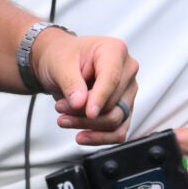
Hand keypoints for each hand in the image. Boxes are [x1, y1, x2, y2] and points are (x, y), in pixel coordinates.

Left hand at [32, 29, 138, 144]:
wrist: (60, 63)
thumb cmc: (62, 56)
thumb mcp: (60, 63)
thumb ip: (71, 82)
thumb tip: (80, 103)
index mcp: (115, 51)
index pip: (112, 79)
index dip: (100, 98)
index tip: (89, 112)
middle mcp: (127, 70)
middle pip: (113, 103)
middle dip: (84, 112)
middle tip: (60, 109)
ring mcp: (128, 91)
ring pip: (116, 119)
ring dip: (89, 126)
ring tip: (64, 120)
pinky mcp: (124, 108)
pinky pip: (119, 131)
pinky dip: (100, 137)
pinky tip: (82, 136)